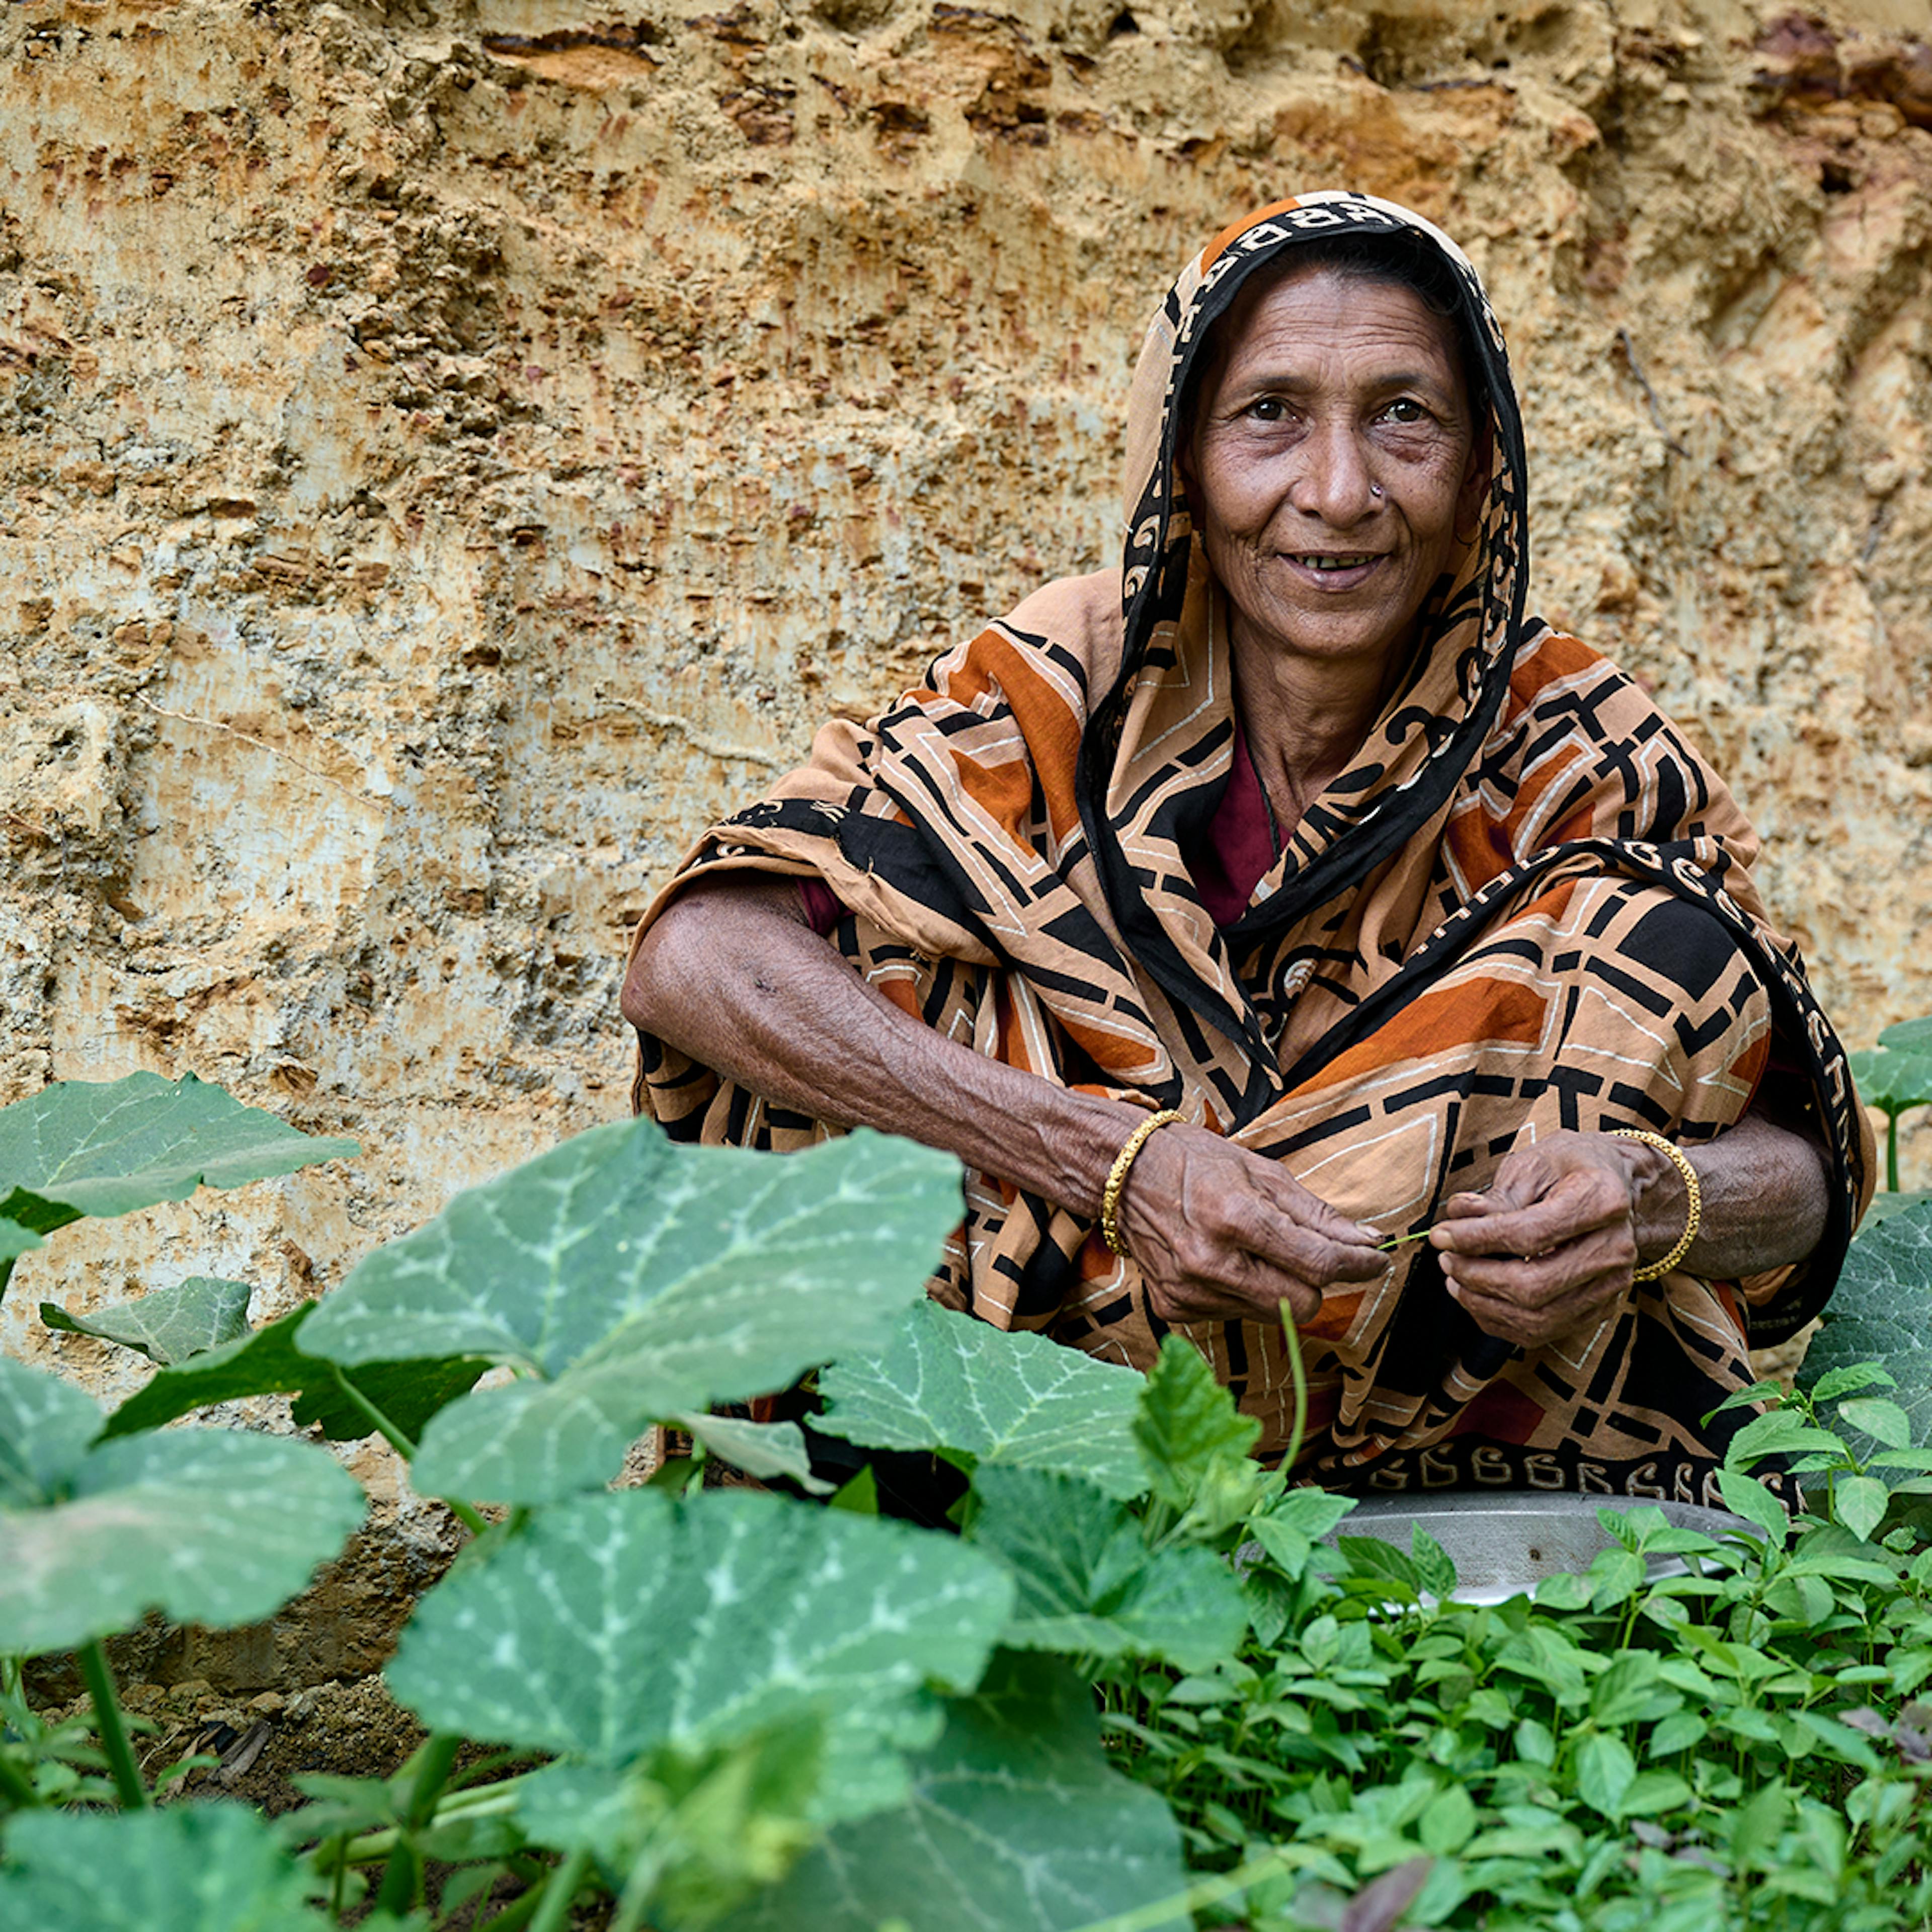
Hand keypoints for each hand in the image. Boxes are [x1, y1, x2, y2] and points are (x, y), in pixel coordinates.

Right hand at [1114, 1124, 1386, 1326]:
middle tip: (1308, 1253)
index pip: (1318, 1262)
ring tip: (1253, 1252)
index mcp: (1235, 1218)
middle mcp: (1210, 1262)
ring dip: (1278, 1288)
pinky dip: (1243, 1295)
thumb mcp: (1262, 1171)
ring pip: (1271, 1314)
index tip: (1375, 1260)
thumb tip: (1368, 1243)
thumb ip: (1316, 1214)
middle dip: (1316, 1281)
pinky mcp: (1174, 1309)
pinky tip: (1223, 1264)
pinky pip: (1235, 1316)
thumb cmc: (1197, 1163)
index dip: (1358, 1264)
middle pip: (1301, 1302)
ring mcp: (1189, 1291)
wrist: (1122, 1175)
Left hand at [1427, 1129, 1682, 1348]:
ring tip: (1455, 1279)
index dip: (1477, 1240)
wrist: (1616, 1184)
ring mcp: (1612, 1284)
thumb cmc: (1569, 1168)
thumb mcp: (1533, 1164)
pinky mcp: (1601, 1307)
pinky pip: (1546, 1331)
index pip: (1530, 1235)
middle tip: (1446, 1260)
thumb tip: (1458, 1215)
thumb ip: (1498, 1197)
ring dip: (1484, 1304)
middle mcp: (1616, 1249)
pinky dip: (1502, 1321)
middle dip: (1477, 1278)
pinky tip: (1477, 1298)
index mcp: (1602, 1201)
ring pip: (1538, 1318)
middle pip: (1534, 1286)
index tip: (1440, 1236)